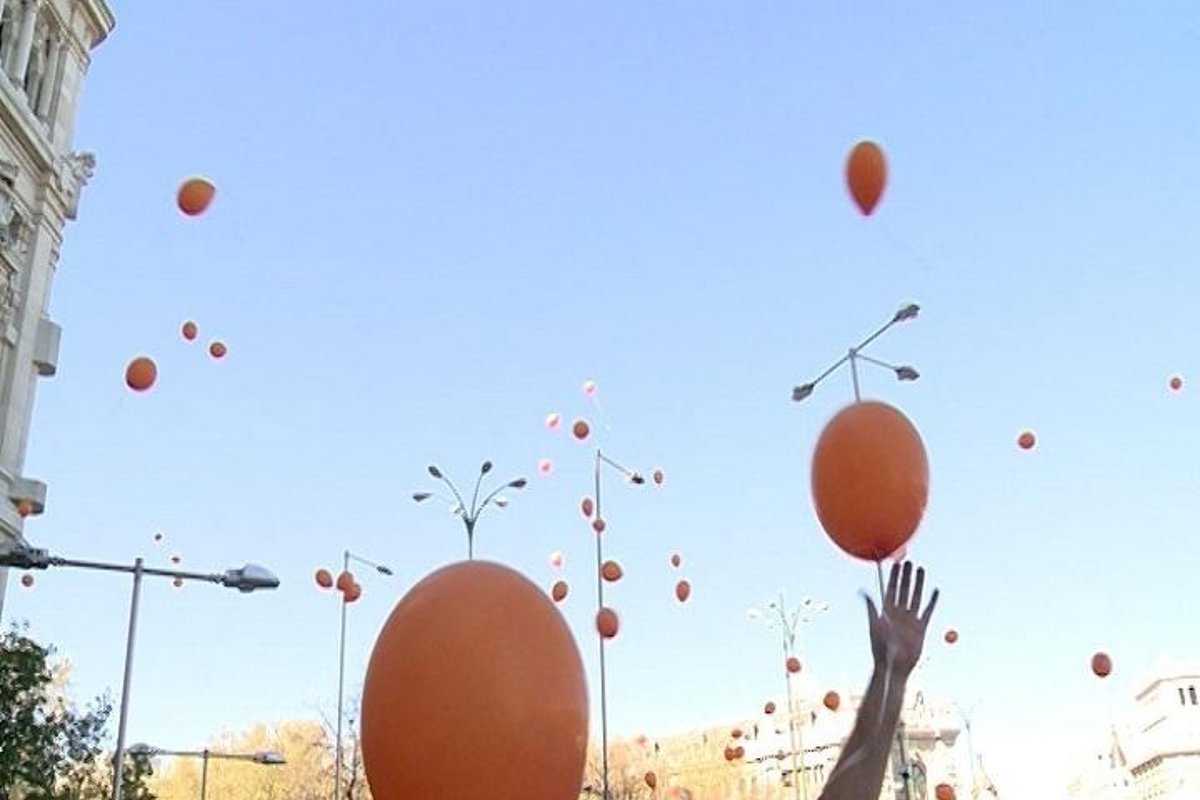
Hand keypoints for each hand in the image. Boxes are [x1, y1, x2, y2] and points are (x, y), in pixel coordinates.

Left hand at [866, 561, 937, 677]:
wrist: (893, 665)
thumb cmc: (880, 647)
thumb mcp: (874, 625)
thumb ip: (871, 607)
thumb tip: (862, 591)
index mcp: (886, 610)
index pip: (891, 589)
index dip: (894, 576)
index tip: (896, 563)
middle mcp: (899, 612)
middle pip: (904, 589)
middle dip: (906, 576)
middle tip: (909, 561)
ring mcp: (911, 619)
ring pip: (916, 596)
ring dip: (918, 583)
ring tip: (921, 569)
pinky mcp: (921, 627)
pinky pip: (928, 611)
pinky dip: (932, 600)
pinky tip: (935, 590)